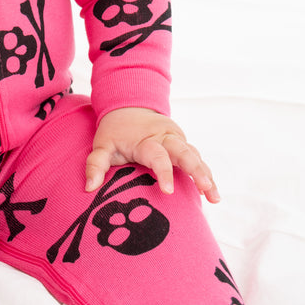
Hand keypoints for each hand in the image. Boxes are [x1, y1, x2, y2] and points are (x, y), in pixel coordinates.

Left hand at [85, 107, 219, 202]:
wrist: (128, 107)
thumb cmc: (115, 131)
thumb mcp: (101, 145)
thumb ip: (95, 164)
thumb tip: (89, 188)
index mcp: (145, 139)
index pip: (157, 156)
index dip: (164, 172)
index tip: (168, 191)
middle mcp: (165, 138)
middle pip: (184, 152)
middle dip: (196, 171)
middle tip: (206, 190)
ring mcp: (176, 140)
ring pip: (195, 156)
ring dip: (206, 175)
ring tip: (215, 198)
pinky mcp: (182, 144)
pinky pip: (196, 158)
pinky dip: (205, 173)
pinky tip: (212, 193)